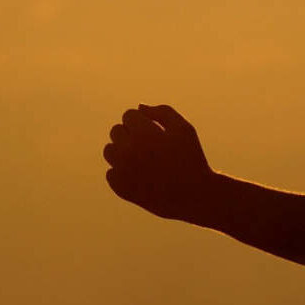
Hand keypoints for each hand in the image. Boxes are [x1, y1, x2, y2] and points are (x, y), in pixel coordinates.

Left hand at [103, 104, 217, 222]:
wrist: (195, 197)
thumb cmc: (191, 158)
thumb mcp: (183, 129)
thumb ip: (162, 111)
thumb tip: (139, 107)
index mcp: (143, 134)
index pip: (128, 116)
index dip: (142, 122)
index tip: (155, 132)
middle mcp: (129, 151)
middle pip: (116, 131)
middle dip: (131, 135)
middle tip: (150, 147)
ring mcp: (123, 171)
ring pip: (109, 151)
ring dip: (122, 152)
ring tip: (143, 161)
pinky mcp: (121, 189)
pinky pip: (111, 173)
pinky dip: (122, 174)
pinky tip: (141, 177)